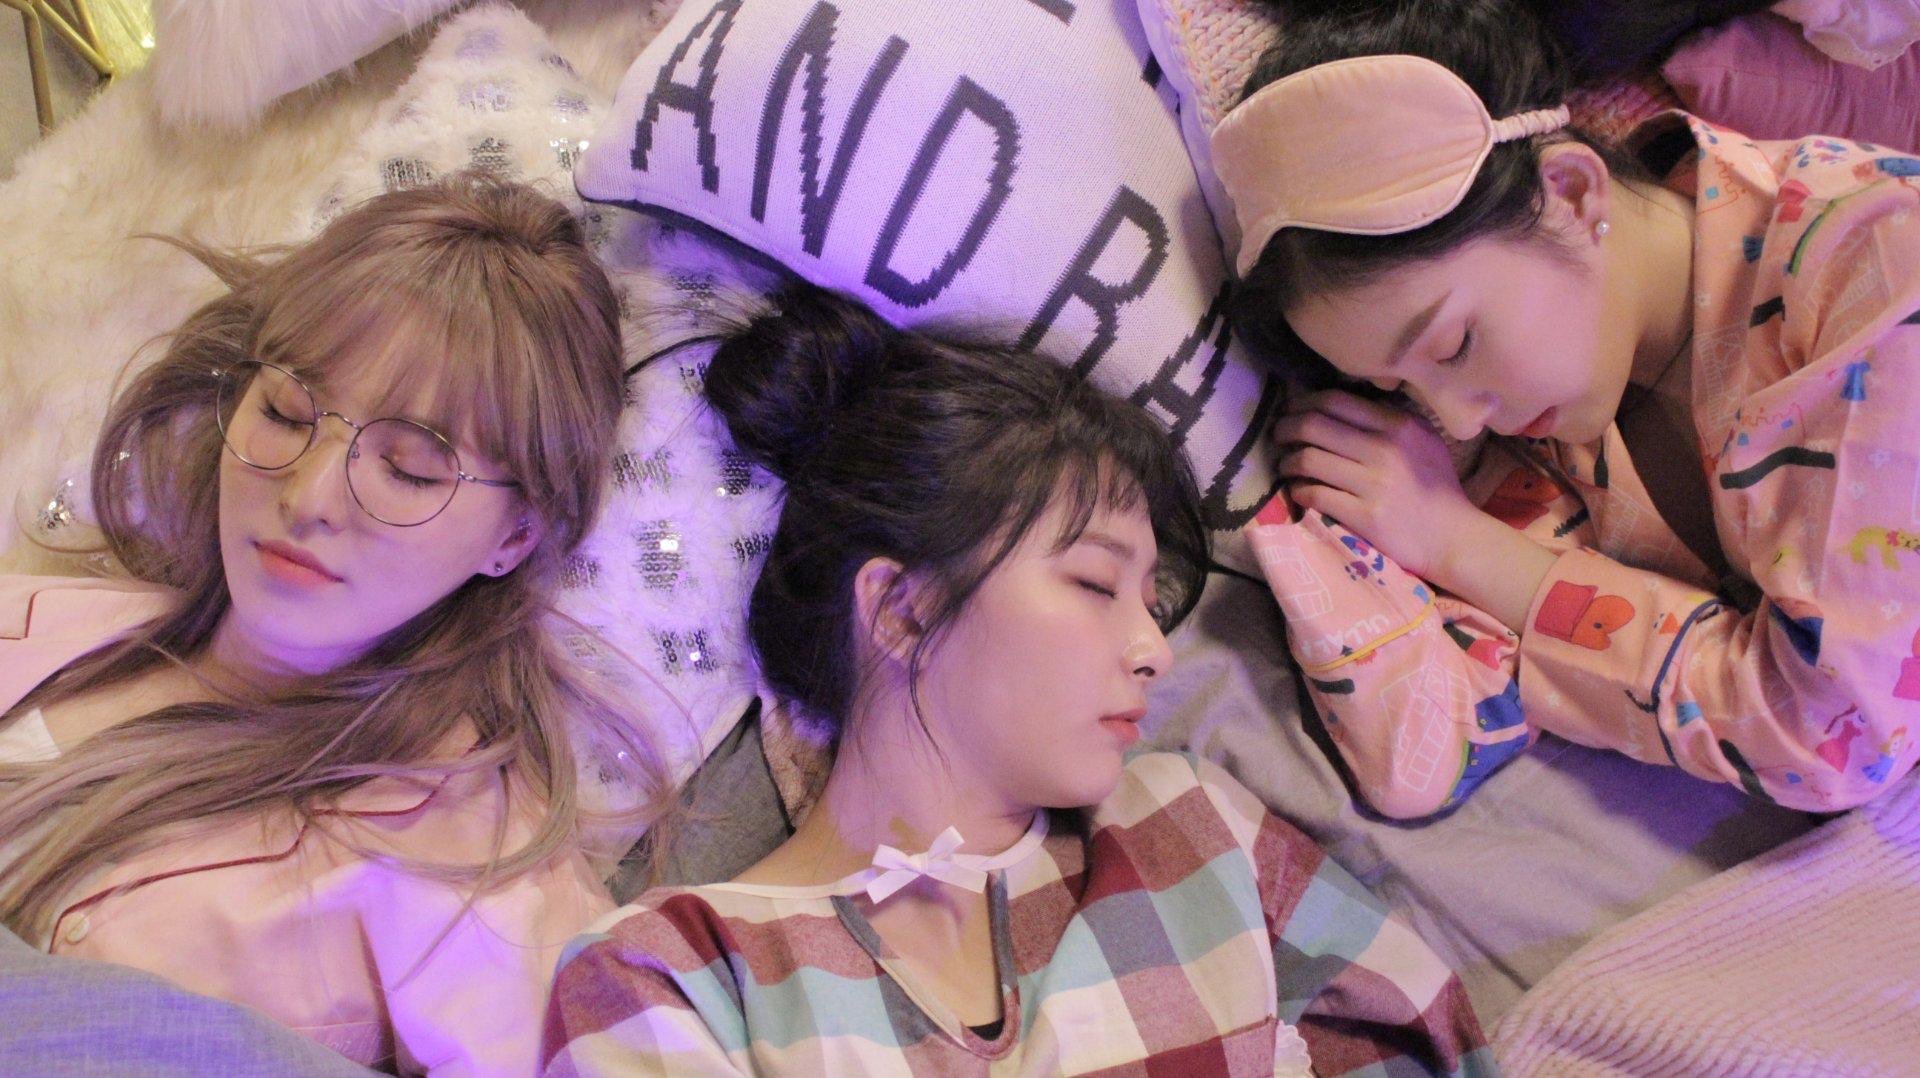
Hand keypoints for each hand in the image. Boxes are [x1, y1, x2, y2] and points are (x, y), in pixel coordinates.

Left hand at [1273, 391, 1476, 578]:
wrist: (1452, 536)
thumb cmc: (1435, 486)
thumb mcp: (1422, 439)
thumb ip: (1387, 419)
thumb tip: (1336, 404)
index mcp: (1397, 424)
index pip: (1334, 400)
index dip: (1301, 403)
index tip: (1291, 411)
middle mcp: (1384, 448)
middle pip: (1313, 425)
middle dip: (1285, 428)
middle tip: (1278, 436)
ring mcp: (1374, 483)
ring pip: (1308, 458)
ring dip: (1287, 461)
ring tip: (1286, 466)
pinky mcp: (1365, 515)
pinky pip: (1315, 494)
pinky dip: (1298, 490)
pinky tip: (1298, 491)